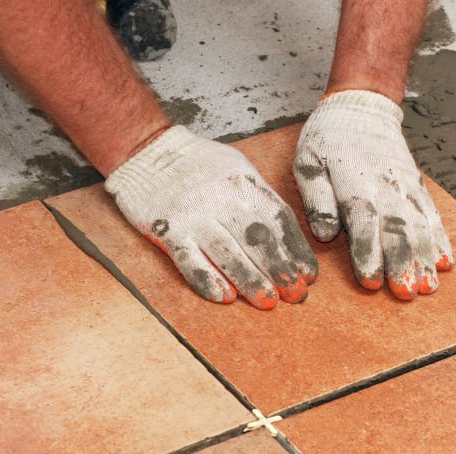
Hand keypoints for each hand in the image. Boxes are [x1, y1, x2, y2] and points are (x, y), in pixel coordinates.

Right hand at [106, 126, 317, 309]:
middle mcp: (221, 199)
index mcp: (244, 183)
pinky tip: (224, 297)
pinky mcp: (166, 230)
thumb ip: (262, 201)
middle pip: (257, 238)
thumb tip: (290, 244)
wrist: (146, 150)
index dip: (296, 250)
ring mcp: (193, 215)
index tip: (308, 275)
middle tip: (296, 295)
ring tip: (268, 302)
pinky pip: (188, 259)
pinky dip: (207, 280)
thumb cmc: (198, 164)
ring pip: (227, 252)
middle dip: (280, 269)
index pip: (278, 219)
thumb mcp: (238, 169)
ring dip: (250, 279)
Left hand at [293, 90, 454, 299]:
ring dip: (424, 259)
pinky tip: (444, 262)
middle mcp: (384, 188)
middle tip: (405, 293)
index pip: (362, 223)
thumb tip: (323, 234)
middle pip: (396, 230)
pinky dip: (440, 240)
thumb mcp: (308, 161)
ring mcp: (404, 188)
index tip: (370, 281)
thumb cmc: (328, 138)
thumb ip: (316, 198)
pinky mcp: (417, 187)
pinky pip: (432, 216)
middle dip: (402, 264)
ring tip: (428, 287)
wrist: (362, 106)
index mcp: (352, 183)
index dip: (367, 253)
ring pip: (418, 227)